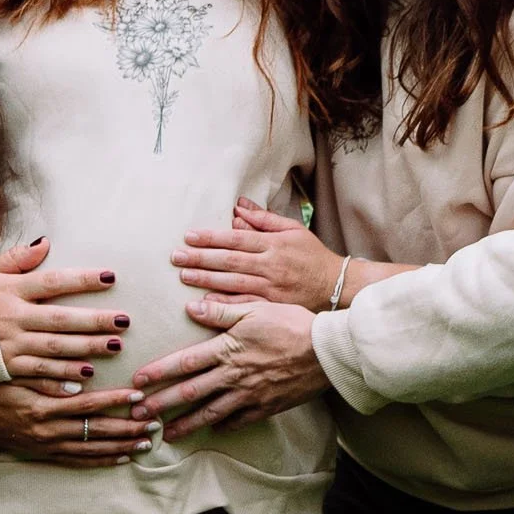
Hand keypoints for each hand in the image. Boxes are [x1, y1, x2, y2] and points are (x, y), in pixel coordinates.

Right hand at [0, 238, 130, 382]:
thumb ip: (18, 258)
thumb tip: (45, 242)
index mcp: (12, 290)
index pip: (53, 282)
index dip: (82, 280)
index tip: (110, 277)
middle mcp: (14, 317)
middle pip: (61, 319)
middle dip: (94, 321)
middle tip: (124, 321)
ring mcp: (11, 344)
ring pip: (55, 348)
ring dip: (86, 348)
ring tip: (114, 346)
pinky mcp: (7, 367)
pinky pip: (39, 372)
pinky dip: (62, 376)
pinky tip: (85, 377)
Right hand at [0, 378, 158, 466]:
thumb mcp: (18, 377)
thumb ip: (47, 377)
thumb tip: (81, 380)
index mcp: (44, 409)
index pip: (88, 405)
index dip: (115, 400)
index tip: (139, 394)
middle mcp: (50, 431)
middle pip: (97, 431)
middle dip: (129, 427)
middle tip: (155, 422)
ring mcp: (49, 446)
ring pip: (93, 449)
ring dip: (122, 446)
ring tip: (147, 442)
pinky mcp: (47, 454)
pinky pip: (80, 461)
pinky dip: (103, 460)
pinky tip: (122, 457)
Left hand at [128, 299, 327, 439]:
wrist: (327, 352)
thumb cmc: (292, 323)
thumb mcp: (256, 308)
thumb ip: (222, 310)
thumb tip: (192, 308)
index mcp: (227, 348)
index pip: (184, 362)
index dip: (159, 372)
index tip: (137, 382)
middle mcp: (233, 375)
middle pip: (190, 392)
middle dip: (162, 405)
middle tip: (138, 415)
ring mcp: (249, 395)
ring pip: (210, 413)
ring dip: (185, 424)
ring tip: (166, 435)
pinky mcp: (266, 407)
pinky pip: (239, 420)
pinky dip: (223, 426)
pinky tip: (213, 430)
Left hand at [170, 197, 338, 311]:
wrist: (337, 286)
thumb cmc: (312, 255)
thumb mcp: (293, 230)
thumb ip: (264, 219)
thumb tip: (238, 207)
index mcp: (274, 244)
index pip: (237, 239)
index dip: (212, 237)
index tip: (189, 236)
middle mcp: (271, 266)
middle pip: (230, 261)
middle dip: (201, 258)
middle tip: (176, 256)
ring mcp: (272, 288)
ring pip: (234, 283)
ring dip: (206, 279)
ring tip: (184, 275)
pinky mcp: (273, 307)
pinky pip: (245, 305)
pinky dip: (225, 303)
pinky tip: (206, 302)